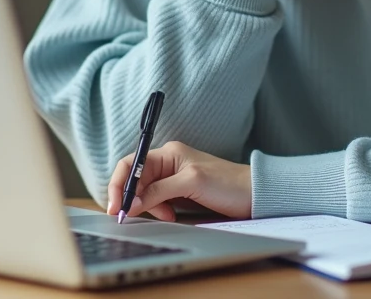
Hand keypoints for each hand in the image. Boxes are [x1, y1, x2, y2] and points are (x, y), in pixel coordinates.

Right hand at [106, 141, 251, 221]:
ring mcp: (173, 179)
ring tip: (165, 216)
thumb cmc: (227, 183)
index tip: (115, 206)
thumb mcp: (191, 183)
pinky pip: (157, 202)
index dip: (119, 184)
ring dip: (148, 207)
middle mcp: (167, 164)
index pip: (131, 164)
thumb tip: (131, 202)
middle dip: (132, 198)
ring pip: (145, 194)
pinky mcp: (179, 193)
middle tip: (130, 216)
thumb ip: (159, 191)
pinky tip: (169, 216)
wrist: (254, 196)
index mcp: (168, 153)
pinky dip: (158, 211)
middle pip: (135, 180)